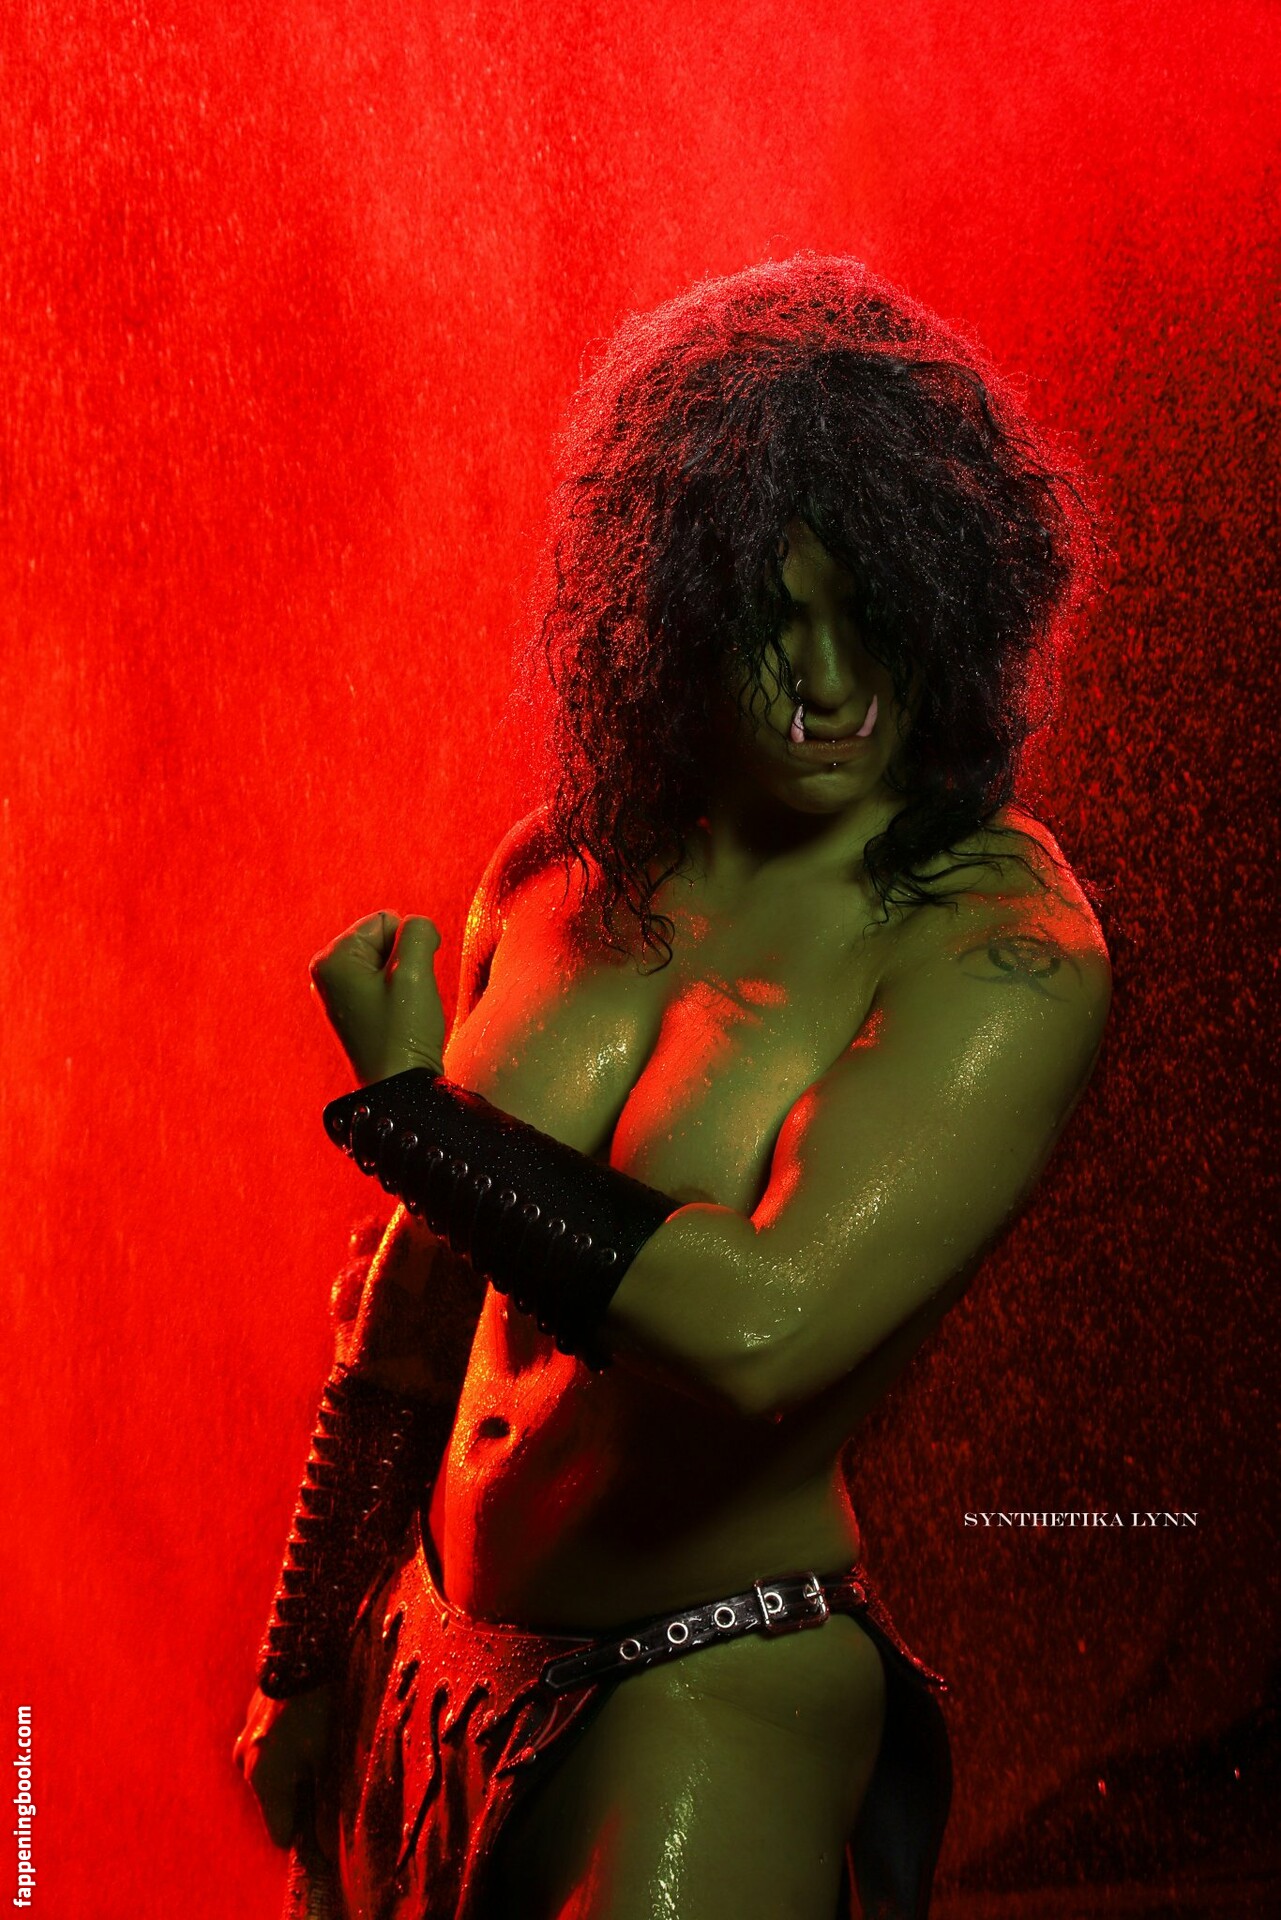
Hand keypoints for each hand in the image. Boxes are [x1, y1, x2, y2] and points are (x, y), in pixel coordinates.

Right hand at [232, 1683, 333, 1851]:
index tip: (327, 1826)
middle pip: (275, 1804)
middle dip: (301, 1798)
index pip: (281, 1834)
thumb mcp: (329, 1759)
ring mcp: (245, 1740)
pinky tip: (308, 1725)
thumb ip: (326, 1807)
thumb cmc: (320, 1707)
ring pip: (271, 1775)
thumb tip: (329, 1850)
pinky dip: (286, 1747)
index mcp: (265, 1779)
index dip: (306, 1834)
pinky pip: (268, 1749)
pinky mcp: (251, 1720)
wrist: (302, 1650)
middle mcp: (246, 1763)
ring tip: (320, 1744)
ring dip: (294, 1770)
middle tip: (328, 1775)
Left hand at [310, 912, 446, 1085]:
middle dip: (404, 961)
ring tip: (400, 1011)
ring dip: (405, 979)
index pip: (387, 920)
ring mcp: (338, 992)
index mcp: (330, 958)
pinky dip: (400, 995)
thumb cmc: (403, 1031)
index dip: (408, 946)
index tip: (405, 983)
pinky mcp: (354, 1009)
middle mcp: (326, 972)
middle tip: (404, 999)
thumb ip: (418, 930)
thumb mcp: (415, 970)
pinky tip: (397, 1019)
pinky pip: (386, 983)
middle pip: (385, 938)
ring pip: (390, 961)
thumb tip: (418, 928)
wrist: (399, 1089)